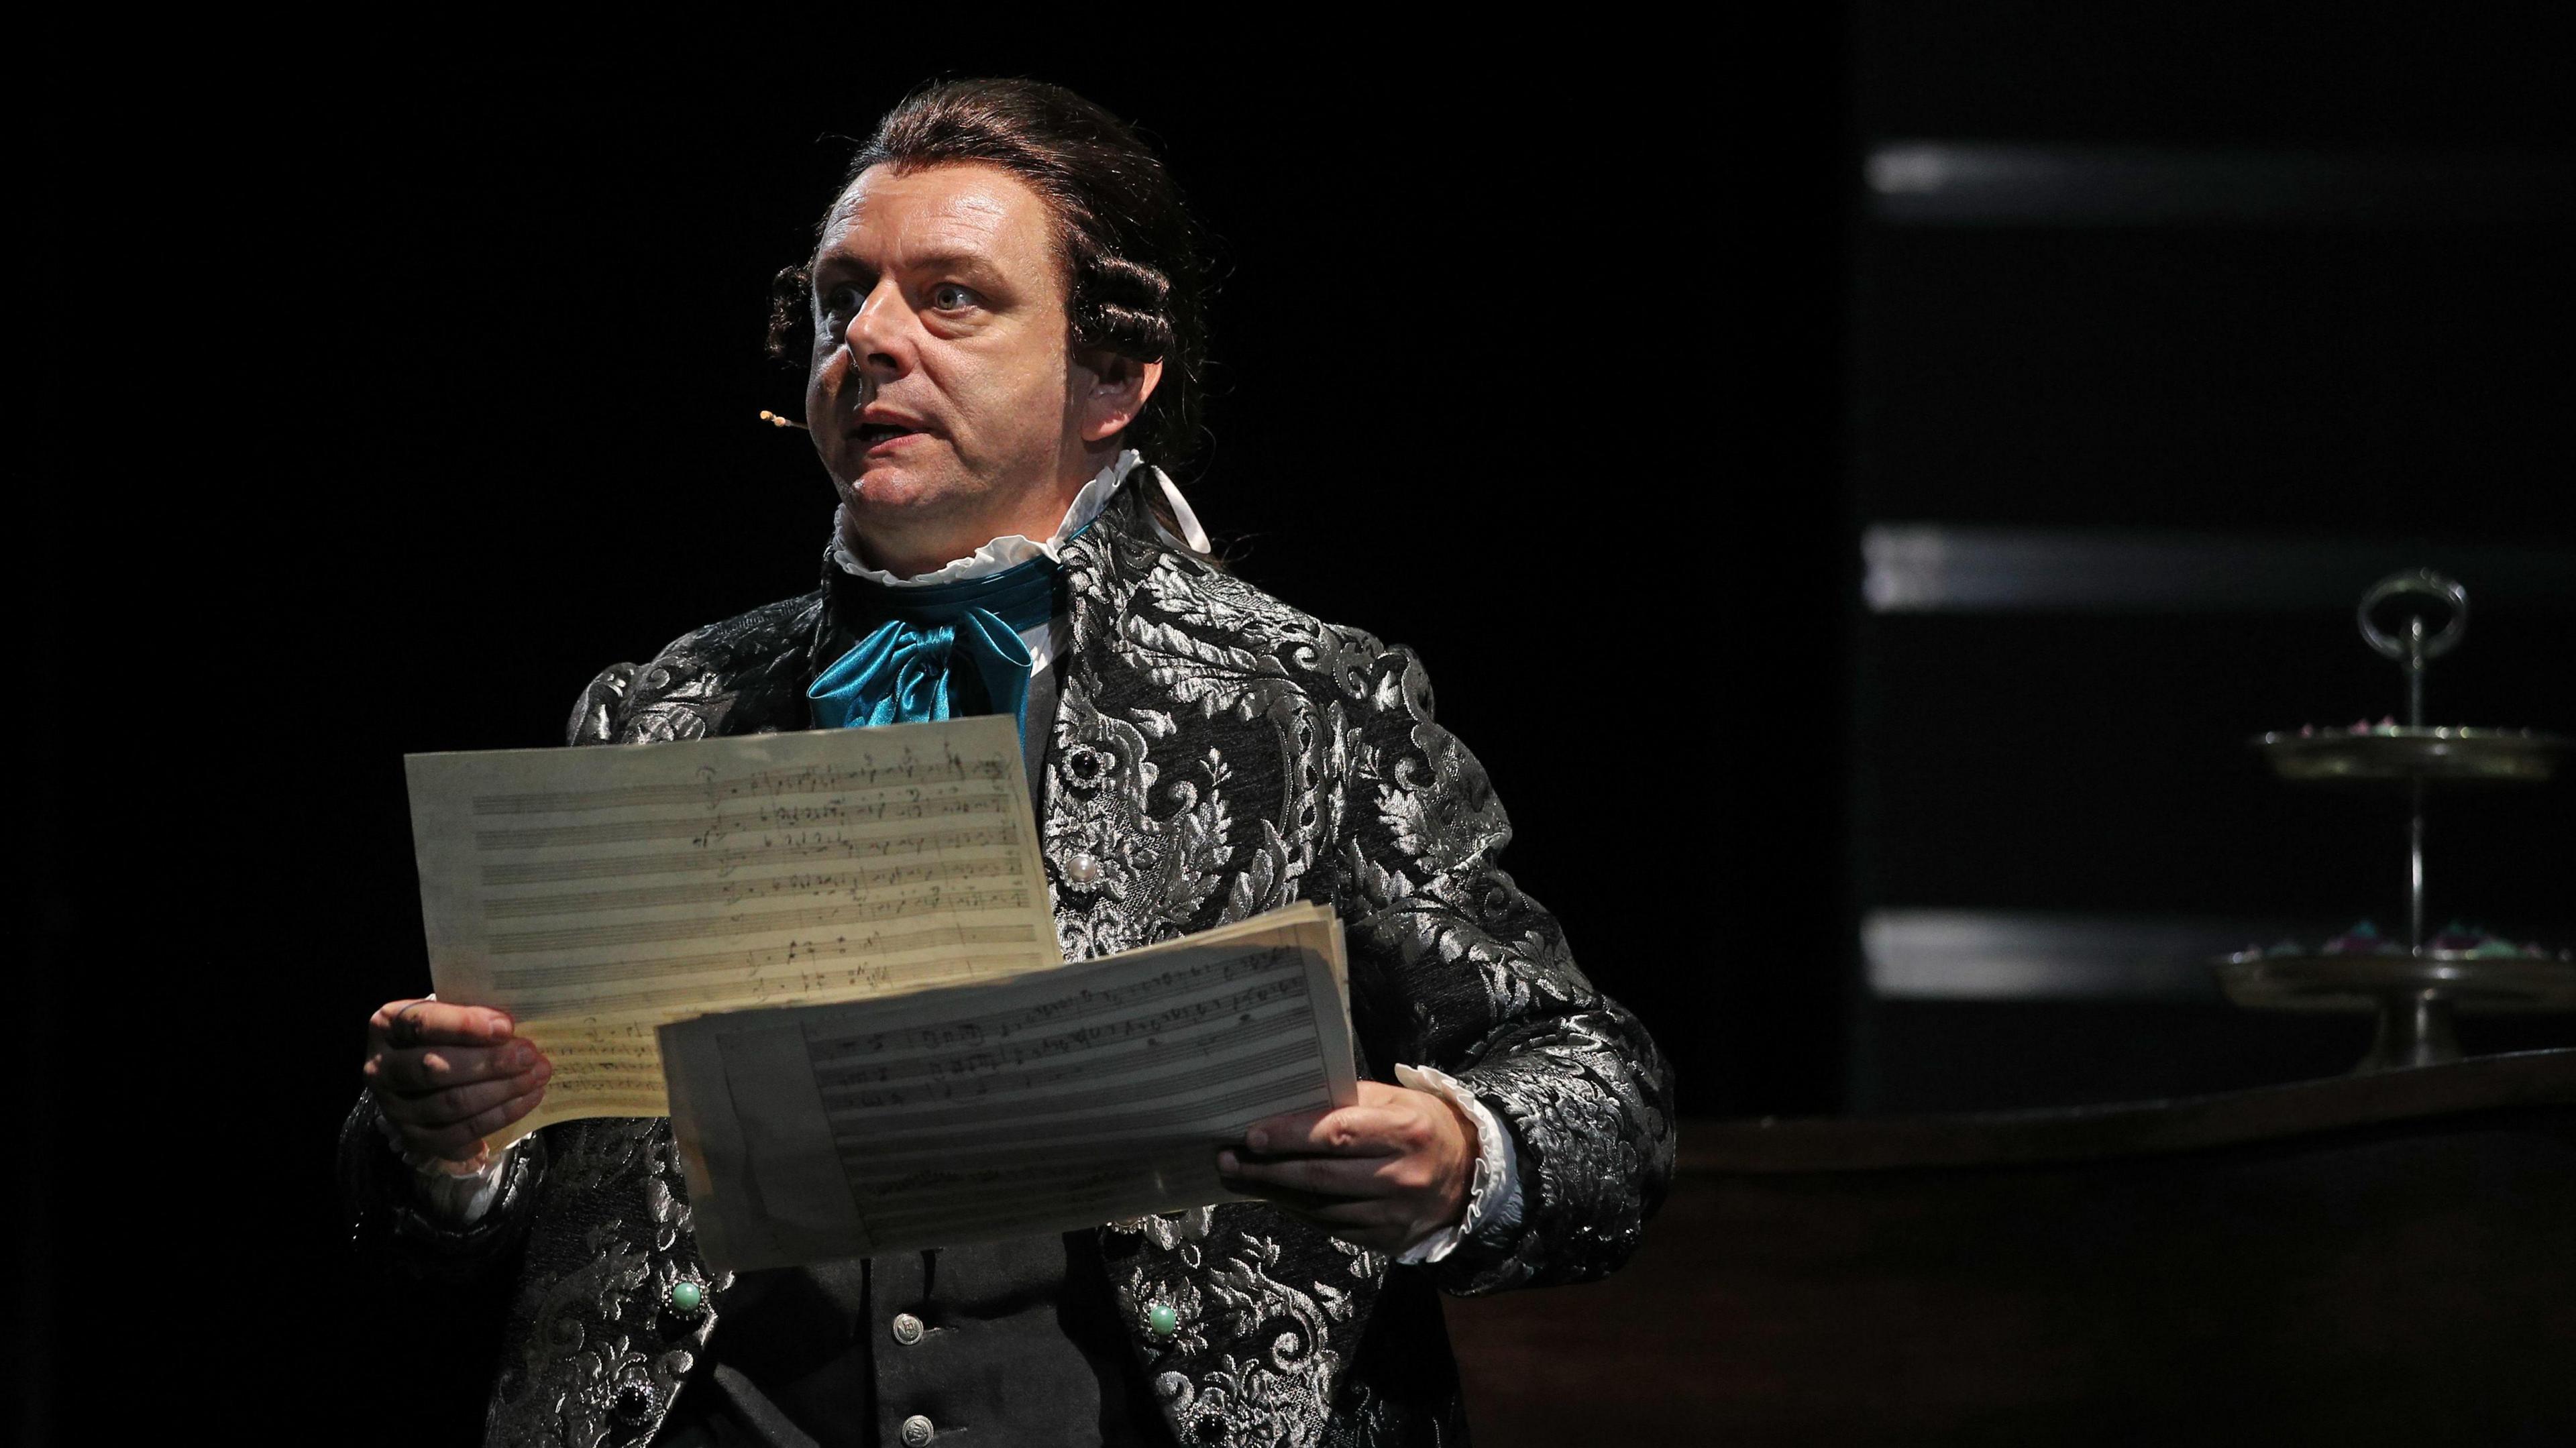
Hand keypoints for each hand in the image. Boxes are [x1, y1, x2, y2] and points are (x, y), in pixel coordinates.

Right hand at [362, 997, 550, 1167]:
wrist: (417, 1070)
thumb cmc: (443, 1033)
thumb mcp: (447, 1013)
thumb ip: (471, 1016)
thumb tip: (512, 1028)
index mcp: (386, 1026)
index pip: (421, 1024)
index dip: (464, 1025)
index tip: (507, 1026)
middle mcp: (380, 1069)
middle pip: (435, 1069)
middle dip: (490, 1063)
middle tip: (530, 1055)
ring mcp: (394, 1108)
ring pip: (450, 1104)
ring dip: (501, 1091)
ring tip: (536, 1077)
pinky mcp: (414, 1138)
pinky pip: (459, 1134)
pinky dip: (497, 1118)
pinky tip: (526, 1101)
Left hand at [1217, 1080, 1475, 1254]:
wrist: (1469, 1174)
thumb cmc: (1422, 1125)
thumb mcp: (1394, 1100)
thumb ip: (1345, 1102)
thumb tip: (1283, 1106)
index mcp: (1405, 1131)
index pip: (1336, 1133)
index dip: (1289, 1136)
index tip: (1250, 1135)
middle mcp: (1402, 1176)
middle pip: (1320, 1176)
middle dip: (1266, 1170)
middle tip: (1227, 1160)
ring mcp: (1394, 1214)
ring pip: (1320, 1207)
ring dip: (1274, 1194)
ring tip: (1239, 1178)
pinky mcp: (1387, 1240)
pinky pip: (1331, 1227)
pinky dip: (1299, 1213)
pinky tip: (1276, 1197)